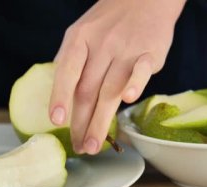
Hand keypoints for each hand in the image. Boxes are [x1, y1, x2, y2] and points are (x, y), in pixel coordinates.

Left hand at [49, 0, 185, 153]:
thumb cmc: (111, 21)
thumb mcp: (82, 31)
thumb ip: (71, 59)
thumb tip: (60, 93)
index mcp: (80, 38)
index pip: (66, 72)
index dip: (60, 98)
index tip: (56, 122)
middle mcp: (101, 44)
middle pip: (88, 89)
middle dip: (80, 122)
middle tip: (79, 146)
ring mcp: (126, 48)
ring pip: (110, 89)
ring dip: (100, 120)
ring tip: (93, 145)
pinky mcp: (150, 53)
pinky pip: (141, 70)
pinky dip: (135, 83)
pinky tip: (128, 100)